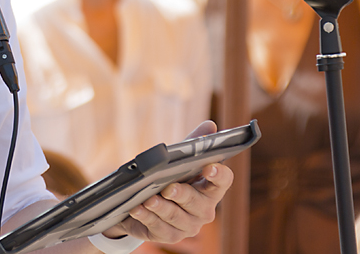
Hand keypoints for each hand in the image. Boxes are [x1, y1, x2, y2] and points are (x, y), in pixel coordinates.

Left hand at [101, 122, 232, 245]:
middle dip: (182, 194)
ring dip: (160, 208)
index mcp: (210, 188)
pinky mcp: (169, 235)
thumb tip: (210, 125)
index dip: (218, 175)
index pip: (223, 181)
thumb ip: (194, 143)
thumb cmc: (170, 177)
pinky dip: (146, 217)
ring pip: (175, 216)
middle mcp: (203, 210)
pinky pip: (158, 227)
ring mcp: (187, 225)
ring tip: (148, 199)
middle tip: (168, 188)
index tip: (208, 167)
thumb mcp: (179, 160)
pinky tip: (136, 209)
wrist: (146, 202)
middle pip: (197, 202)